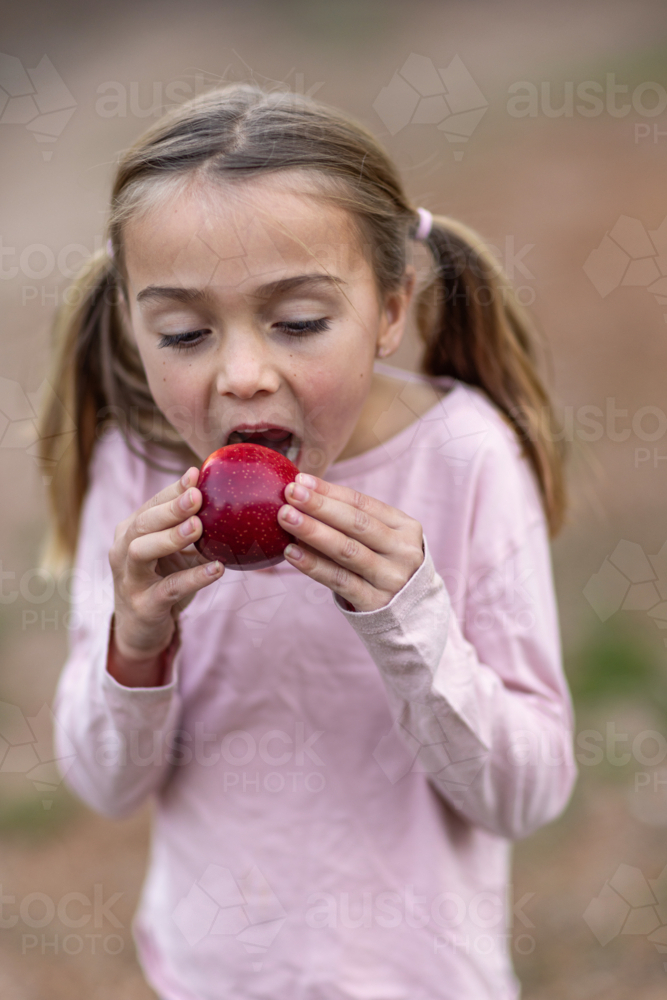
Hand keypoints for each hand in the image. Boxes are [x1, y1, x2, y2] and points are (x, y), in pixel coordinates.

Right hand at [109, 467, 222, 663]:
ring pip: (141, 552)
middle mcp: (123, 551)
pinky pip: (168, 589)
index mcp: (130, 532)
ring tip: (198, 527)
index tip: (197, 474)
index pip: (151, 504)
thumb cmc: (161, 580)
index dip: (173, 489)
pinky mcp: (144, 605)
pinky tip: (217, 568)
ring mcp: (130, 579)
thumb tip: (225, 495)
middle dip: (170, 508)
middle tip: (197, 496)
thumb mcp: (172, 550)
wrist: (140, 629)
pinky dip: (193, 577)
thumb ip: (189, 525)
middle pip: (142, 524)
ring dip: (170, 537)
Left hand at [277, 474, 423, 611]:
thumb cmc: (384, 567)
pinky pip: (339, 581)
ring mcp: (391, 578)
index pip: (363, 504)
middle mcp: (402, 551)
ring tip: (286, 517)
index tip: (300, 480)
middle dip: (320, 506)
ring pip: (346, 550)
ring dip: (313, 531)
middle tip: (290, 493)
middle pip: (356, 524)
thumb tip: (303, 493)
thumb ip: (352, 521)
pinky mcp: (376, 602)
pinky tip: (291, 552)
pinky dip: (313, 565)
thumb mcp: (382, 540)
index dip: (330, 491)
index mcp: (406, 527)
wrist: (411, 614)